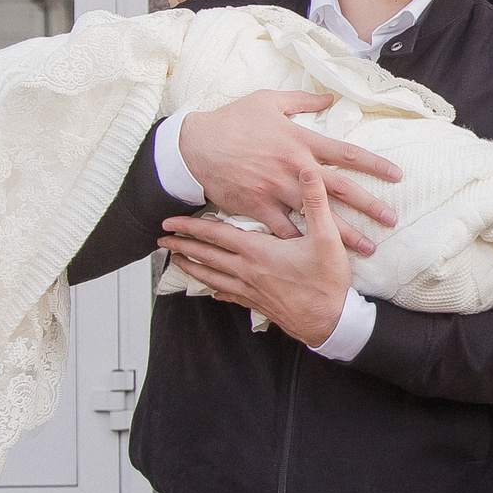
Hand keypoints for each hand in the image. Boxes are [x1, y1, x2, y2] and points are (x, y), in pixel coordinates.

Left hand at [160, 168, 353, 347]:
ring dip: (191, 268)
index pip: (214, 235)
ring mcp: (250, 290)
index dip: (190, 226)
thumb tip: (306, 171)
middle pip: (206, 256)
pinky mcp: (258, 305)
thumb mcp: (326, 237)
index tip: (169, 221)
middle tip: (162, 240)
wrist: (330, 321)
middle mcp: (247, 271)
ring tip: (176, 262)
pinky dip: (217, 291)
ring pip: (211, 278)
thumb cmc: (327, 281)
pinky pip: (230, 296)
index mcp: (257, 251)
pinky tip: (213, 293)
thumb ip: (314, 202)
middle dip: (181, 246)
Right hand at [177, 90, 399, 256]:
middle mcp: (294, 168)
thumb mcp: (268, 100)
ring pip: (317, 216)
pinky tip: (319, 256)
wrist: (196, 145)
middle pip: (340, 189)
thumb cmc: (232, 120)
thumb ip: (302, 100)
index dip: (374, 164)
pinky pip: (284, 230)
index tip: (396, 176)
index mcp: (300, 141)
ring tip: (366, 249)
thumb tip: (329, 97)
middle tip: (391, 221)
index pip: (346, 154)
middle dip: (369, 206)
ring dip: (343, 234)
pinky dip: (302, 244)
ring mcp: (276, 190)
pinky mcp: (258, 207)